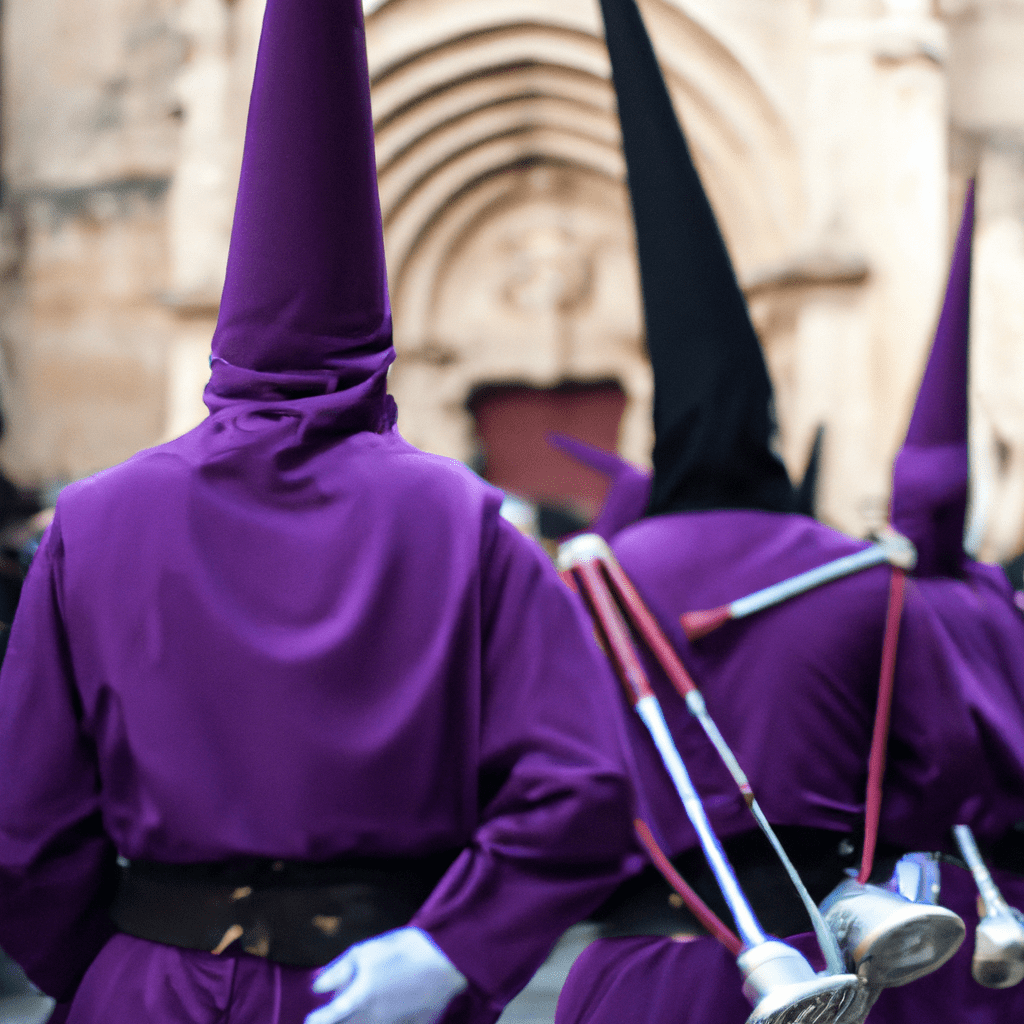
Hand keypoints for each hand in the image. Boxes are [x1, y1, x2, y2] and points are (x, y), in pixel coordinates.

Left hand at [306, 926, 467, 1023]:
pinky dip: (379, 1023)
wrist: (445, 961)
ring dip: (356, 1022)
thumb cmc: (404, 950)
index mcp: (359, 998)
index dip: (317, 1020)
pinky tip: (379, 1015)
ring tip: (357, 1010)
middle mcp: (372, 1018)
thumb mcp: (368, 950)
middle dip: (336, 1023)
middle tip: (332, 1017)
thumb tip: (317, 985)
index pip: (329, 1018)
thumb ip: (339, 969)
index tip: (310, 1019)